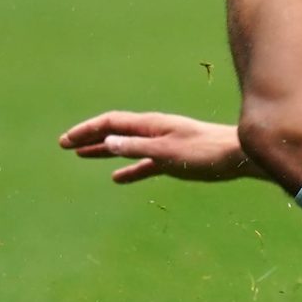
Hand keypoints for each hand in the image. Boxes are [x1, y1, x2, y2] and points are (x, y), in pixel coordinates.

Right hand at [61, 110, 254, 184]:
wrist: (237, 157)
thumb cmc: (205, 152)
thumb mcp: (167, 152)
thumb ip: (138, 148)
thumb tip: (107, 142)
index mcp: (150, 125)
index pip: (111, 123)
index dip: (87, 130)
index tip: (66, 140)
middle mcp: (153, 131)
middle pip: (115, 132)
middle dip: (89, 137)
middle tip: (64, 145)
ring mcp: (162, 145)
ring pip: (126, 147)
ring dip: (103, 150)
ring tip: (82, 155)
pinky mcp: (172, 160)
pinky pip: (143, 164)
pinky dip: (128, 170)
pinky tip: (117, 179)